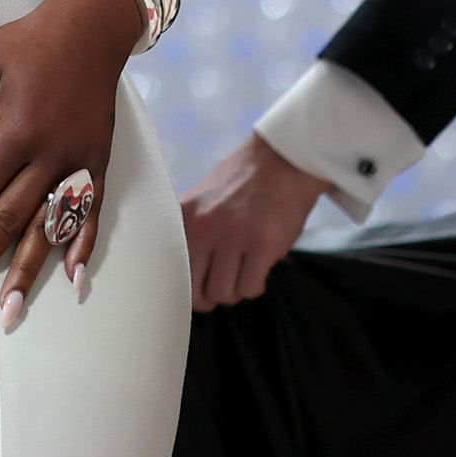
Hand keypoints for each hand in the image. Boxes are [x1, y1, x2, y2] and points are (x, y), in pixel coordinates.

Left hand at [0, 0, 133, 326]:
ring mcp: (79, 165)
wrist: (90, 27)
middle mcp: (51, 158)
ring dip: (27, 273)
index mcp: (17, 133)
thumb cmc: (25, 44)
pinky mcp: (98, 165)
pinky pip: (90, 215)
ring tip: (8, 312)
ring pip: (48, 229)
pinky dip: (82, 249)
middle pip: (8, 223)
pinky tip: (72, 281)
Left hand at [180, 133, 327, 307]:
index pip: (172, 271)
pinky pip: (250, 288)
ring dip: (236, 289)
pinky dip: (255, 286)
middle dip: (211, 296)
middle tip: (225, 284)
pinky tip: (259, 270)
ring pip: (225, 293)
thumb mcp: (203, 199)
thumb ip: (192, 230)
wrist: (283, 160)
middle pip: (197, 292)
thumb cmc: (244, 182)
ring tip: (244, 272)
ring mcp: (232, 238)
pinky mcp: (261, 245)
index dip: (188, 287)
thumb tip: (186, 272)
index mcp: (184, 217)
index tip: (199, 286)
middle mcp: (203, 228)